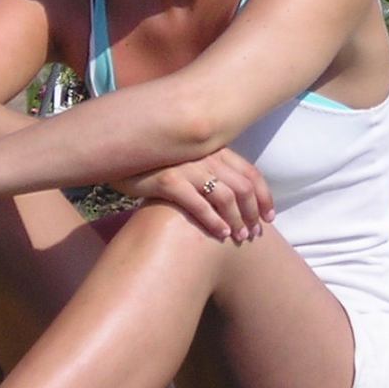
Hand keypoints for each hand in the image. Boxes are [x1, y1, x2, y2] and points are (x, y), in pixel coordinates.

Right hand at [116, 149, 273, 241]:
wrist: (119, 154)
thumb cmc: (157, 162)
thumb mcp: (188, 159)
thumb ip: (210, 170)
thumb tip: (234, 196)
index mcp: (214, 150)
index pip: (250, 172)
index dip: (264, 196)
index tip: (269, 217)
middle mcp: (205, 156)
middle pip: (242, 187)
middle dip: (253, 213)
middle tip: (255, 233)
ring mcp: (187, 168)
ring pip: (225, 197)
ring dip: (237, 220)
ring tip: (240, 237)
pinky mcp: (168, 181)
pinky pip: (198, 204)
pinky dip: (213, 221)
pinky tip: (221, 234)